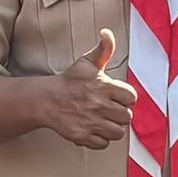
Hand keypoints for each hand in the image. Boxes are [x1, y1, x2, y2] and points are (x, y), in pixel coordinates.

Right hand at [36, 30, 137, 149]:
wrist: (46, 100)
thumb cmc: (70, 82)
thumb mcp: (87, 63)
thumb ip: (103, 49)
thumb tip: (107, 33)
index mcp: (103, 86)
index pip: (132, 97)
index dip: (126, 98)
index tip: (117, 97)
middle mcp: (99, 105)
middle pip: (127, 117)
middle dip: (119, 114)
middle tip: (109, 109)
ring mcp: (90, 122)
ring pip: (118, 132)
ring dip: (112, 128)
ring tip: (103, 120)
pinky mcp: (82, 136)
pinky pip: (103, 143)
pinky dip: (100, 139)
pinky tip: (94, 129)